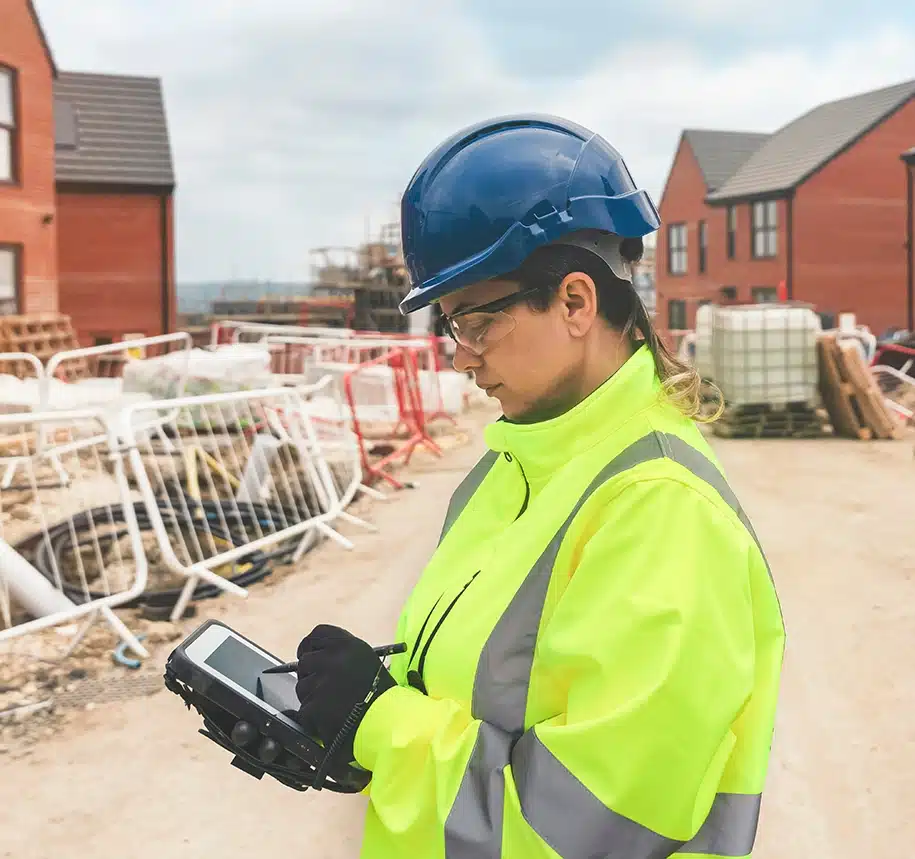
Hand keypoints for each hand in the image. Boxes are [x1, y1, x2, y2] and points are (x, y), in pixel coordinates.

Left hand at [293, 625, 394, 763]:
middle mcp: (333, 659)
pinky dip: (313, 719)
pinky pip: (304, 710)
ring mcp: (322, 682)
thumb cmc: (382, 695)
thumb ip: (344, 656)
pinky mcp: (314, 706)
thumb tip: (319, 657)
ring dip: (312, 698)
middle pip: (306, 660)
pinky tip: (329, 722)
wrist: (387, 724)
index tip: (309, 654)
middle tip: (322, 687)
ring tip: (331, 708)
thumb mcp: (366, 662)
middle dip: (310, 674)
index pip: (319, 634)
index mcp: (349, 646)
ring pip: (302, 687)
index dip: (310, 645)